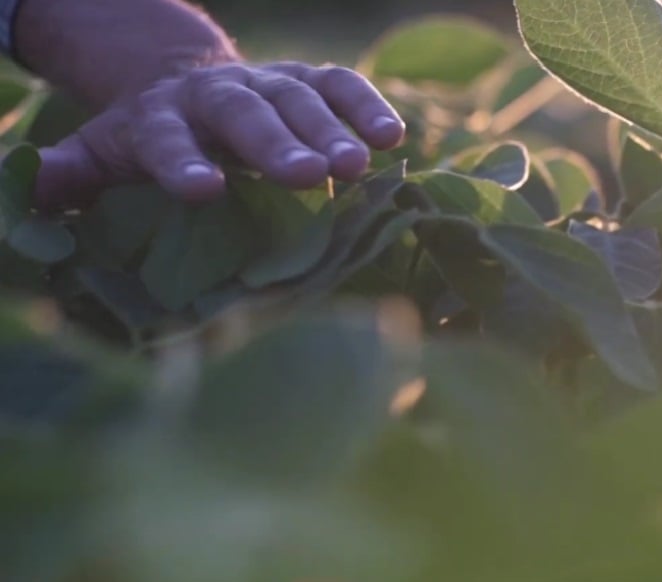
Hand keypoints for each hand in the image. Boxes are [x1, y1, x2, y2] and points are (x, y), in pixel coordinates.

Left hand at [34, 62, 404, 209]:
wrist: (190, 77)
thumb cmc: (150, 134)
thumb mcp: (104, 151)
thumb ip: (70, 173)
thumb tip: (29, 190)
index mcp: (161, 116)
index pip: (167, 139)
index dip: (184, 163)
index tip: (204, 191)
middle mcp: (217, 94)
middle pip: (245, 114)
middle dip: (276, 143)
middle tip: (308, 176)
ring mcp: (268, 82)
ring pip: (300, 99)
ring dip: (332, 131)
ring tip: (357, 168)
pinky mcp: (307, 80)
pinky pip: (340, 86)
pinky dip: (366, 107)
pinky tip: (392, 138)